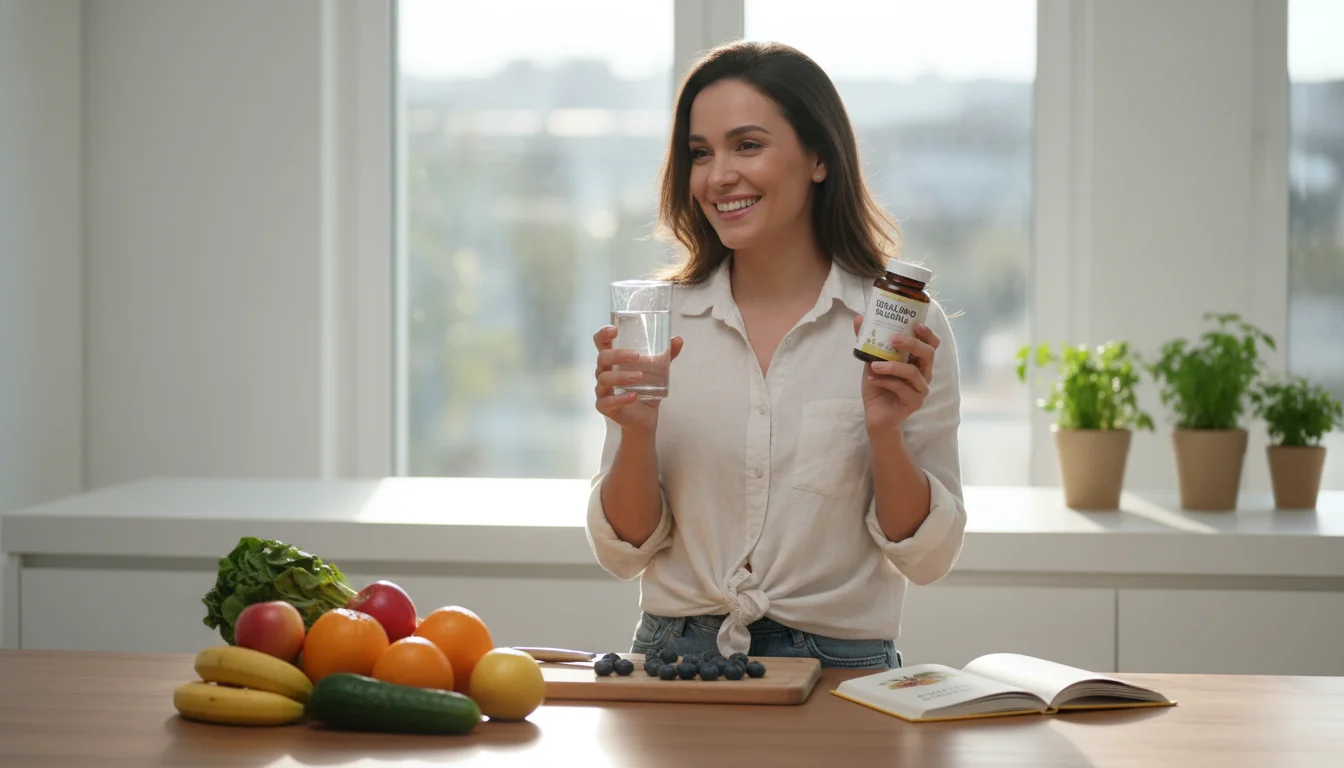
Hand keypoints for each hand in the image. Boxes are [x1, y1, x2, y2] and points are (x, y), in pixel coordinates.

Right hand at [593, 326, 684, 434]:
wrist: (646, 416)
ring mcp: (602, 390)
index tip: (615, 330)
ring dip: (621, 377)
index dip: (603, 334)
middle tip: (636, 356)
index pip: (601, 343)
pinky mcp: (604, 407)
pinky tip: (634, 396)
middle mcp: (604, 372)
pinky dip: (621, 398)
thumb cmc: (646, 388)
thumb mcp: (658, 371)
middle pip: (602, 358)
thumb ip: (666, 356)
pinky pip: (607, 402)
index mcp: (613, 361)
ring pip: (604, 379)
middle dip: (618, 355)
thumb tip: (678, 339)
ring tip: (639, 377)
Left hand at [852, 315, 939, 430]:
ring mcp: (921, 389)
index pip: (931, 344)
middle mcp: (924, 374)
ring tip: (873, 365)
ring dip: (892, 366)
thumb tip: (859, 318)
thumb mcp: (871, 360)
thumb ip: (868, 341)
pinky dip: (885, 382)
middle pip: (928, 354)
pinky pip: (902, 388)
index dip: (927, 333)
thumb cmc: (878, 385)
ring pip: (913, 372)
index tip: (915, 323)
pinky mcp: (914, 402)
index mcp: (918, 362)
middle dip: (912, 343)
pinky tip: (872, 379)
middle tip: (893, 339)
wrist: (875, 415)